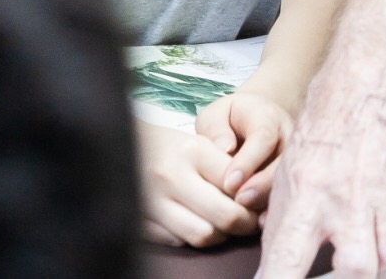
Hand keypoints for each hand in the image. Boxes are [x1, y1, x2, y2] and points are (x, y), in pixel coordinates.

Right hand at [136, 117, 262, 247]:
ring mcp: (152, 201)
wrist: (124, 146)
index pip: (237, 184)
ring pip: (203, 234)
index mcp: (193, 150)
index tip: (261, 202)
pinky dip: (193, 237)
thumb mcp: (203, 142)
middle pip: (224, 215)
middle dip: (245, 223)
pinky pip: (178, 241)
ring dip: (221, 235)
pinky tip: (200, 225)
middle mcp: (171, 176)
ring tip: (226, 225)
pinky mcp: (140, 221)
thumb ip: (228, 165)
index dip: (255, 198)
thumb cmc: (174, 147)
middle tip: (252, 222)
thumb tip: (255, 196)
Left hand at [196, 90, 292, 212]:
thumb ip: (215, 127)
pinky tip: (261, 223)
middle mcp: (289, 138)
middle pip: (282, 162)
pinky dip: (275, 211)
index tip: (229, 182)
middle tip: (239, 202)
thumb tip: (224, 148)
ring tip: (249, 218)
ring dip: (269, 201)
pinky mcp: (295, 177)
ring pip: (289, 181)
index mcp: (268, 118)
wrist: (254, 124)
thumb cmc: (229, 121)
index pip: (263, 137)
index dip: (248, 161)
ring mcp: (295, 159)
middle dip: (261, 185)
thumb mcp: (216, 114)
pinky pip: (290, 196)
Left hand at [255, 48, 385, 278]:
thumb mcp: (291, 164)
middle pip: (357, 272)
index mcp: (307, 192)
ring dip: (385, 277)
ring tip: (374, 274)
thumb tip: (275, 267)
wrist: (380, 67)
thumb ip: (283, 220)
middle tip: (343, 278)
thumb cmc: (335, 110)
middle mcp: (349, 196)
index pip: (286, 264)